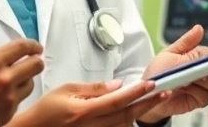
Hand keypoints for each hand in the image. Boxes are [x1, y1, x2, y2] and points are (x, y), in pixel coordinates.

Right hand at [0, 9, 44, 126]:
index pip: (23, 46)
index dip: (32, 43)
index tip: (33, 45)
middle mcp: (3, 80)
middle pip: (35, 64)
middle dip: (35, 59)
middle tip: (32, 58)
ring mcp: (7, 99)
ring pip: (31, 83)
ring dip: (28, 77)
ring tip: (19, 75)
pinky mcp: (7, 113)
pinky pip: (22, 100)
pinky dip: (18, 93)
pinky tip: (8, 91)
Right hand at [7, 80, 167, 126]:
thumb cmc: (45, 111)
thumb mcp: (67, 89)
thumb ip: (94, 88)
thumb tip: (116, 85)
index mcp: (84, 112)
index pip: (117, 100)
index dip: (137, 92)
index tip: (151, 84)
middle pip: (126, 116)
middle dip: (147, 104)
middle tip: (163, 93)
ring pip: (123, 126)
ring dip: (139, 114)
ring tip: (151, 101)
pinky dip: (125, 123)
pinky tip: (132, 114)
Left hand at [135, 22, 207, 123]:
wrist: (150, 94)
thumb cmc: (159, 73)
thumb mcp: (170, 52)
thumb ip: (186, 42)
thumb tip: (200, 28)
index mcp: (203, 55)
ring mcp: (207, 85)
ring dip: (207, 79)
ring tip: (190, 78)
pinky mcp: (201, 99)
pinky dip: (197, 90)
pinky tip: (186, 88)